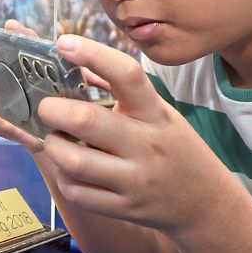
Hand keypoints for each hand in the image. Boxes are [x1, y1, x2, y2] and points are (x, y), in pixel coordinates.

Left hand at [35, 35, 241, 238]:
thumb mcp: (159, 114)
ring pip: (74, 161)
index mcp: (155, 113)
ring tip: (56, 139)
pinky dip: (64, 177)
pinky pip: (77, 192)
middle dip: (53, 110)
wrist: (205, 203)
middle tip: (45, 107)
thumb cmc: (173, 148)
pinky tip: (70, 169)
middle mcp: (147, 144)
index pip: (126, 75)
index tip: (63, 43)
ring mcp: (135, 179)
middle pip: (86, 120)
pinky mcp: (123, 208)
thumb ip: (121, 94)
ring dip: (53, 146)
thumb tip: (74, 65)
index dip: (92, 54)